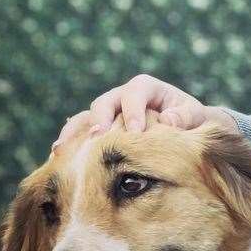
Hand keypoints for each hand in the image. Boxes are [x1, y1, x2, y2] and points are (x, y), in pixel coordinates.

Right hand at [51, 73, 239, 153]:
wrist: (183, 129)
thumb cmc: (189, 120)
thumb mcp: (193, 116)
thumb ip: (184, 117)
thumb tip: (169, 121)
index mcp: (146, 88)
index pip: (135, 93)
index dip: (133, 111)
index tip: (135, 132)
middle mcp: (122, 96)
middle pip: (104, 102)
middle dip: (100, 119)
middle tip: (98, 138)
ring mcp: (108, 113)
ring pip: (85, 117)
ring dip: (74, 133)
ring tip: (62, 151)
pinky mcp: (99, 129)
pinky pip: (80, 134)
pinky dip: (70, 146)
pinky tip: (57, 162)